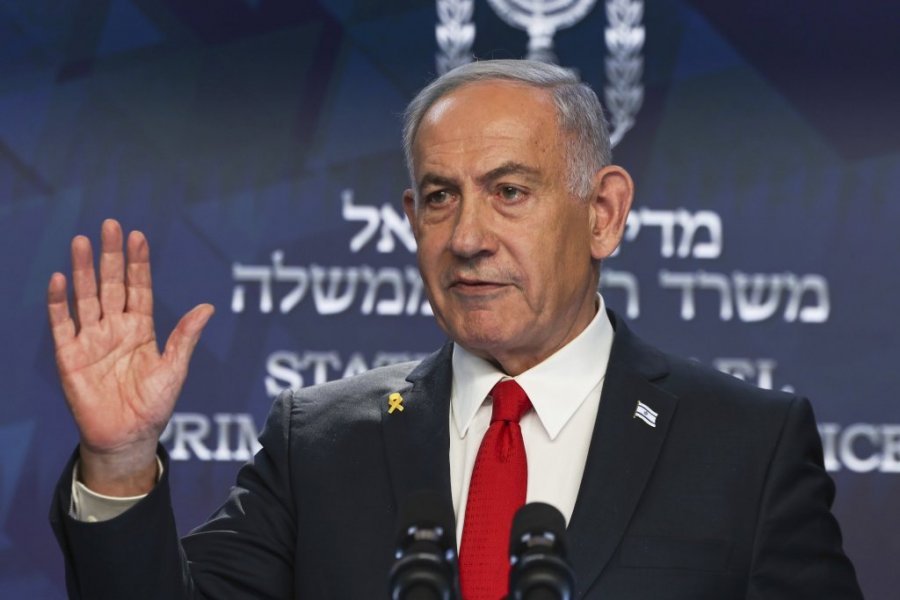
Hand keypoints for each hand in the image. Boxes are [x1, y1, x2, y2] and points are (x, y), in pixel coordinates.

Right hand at [47, 219, 213, 494]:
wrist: (127, 437)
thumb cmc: (153, 405)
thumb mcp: (174, 369)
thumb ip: (185, 337)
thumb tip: (208, 306)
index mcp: (140, 328)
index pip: (138, 287)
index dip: (137, 263)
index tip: (137, 236)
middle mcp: (114, 328)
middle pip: (110, 284)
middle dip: (110, 256)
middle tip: (110, 225)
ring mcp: (90, 340)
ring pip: (85, 297)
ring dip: (82, 270)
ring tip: (81, 241)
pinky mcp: (70, 357)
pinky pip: (62, 325)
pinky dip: (59, 302)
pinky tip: (60, 278)